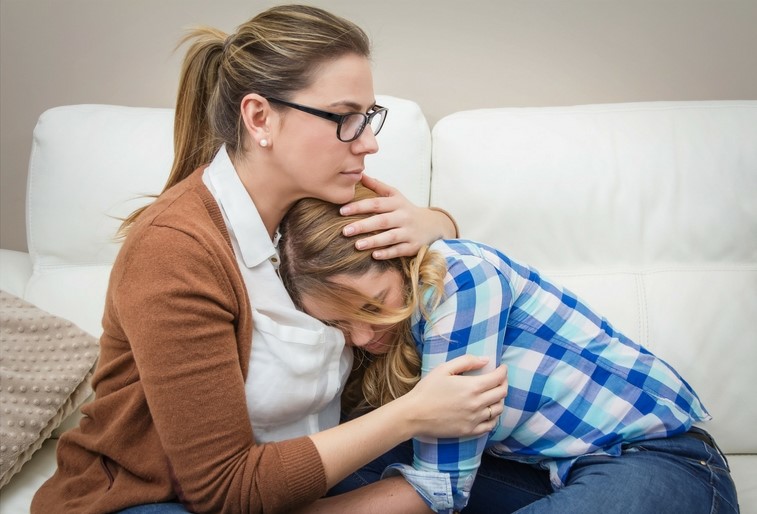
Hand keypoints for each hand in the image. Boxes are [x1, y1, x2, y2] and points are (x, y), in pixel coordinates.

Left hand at [340, 174, 455, 259]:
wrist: (432, 225)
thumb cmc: (406, 209)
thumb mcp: (395, 195)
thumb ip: (377, 186)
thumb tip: (359, 174)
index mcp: (397, 203)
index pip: (376, 203)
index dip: (359, 207)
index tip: (342, 211)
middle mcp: (403, 217)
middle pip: (381, 221)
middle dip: (363, 226)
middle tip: (344, 231)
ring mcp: (409, 232)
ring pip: (390, 237)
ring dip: (373, 241)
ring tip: (356, 245)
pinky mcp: (413, 246)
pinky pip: (399, 250)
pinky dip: (387, 253)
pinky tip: (374, 255)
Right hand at [400, 355, 507, 437]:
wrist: (414, 414)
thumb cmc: (427, 389)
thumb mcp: (444, 369)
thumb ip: (466, 361)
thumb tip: (486, 360)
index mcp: (472, 387)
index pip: (498, 378)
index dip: (503, 371)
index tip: (502, 367)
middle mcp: (477, 404)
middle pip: (501, 393)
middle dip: (504, 383)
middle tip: (501, 379)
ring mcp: (474, 419)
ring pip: (498, 409)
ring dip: (500, 400)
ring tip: (495, 394)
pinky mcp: (469, 431)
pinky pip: (490, 425)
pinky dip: (494, 417)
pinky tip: (490, 412)